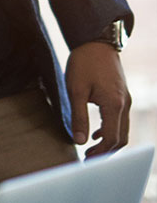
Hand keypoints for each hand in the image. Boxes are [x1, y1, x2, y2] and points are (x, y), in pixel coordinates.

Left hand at [64, 41, 129, 156]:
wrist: (97, 42)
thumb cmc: (84, 63)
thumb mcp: (76, 90)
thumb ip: (78, 117)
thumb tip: (78, 141)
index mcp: (114, 105)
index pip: (111, 139)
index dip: (99, 153)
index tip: (85, 161)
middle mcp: (125, 105)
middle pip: (121, 138)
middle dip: (106, 152)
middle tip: (88, 160)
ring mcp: (126, 100)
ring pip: (122, 130)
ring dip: (108, 142)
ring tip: (90, 150)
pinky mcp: (122, 96)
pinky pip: (120, 120)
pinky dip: (110, 130)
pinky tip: (94, 133)